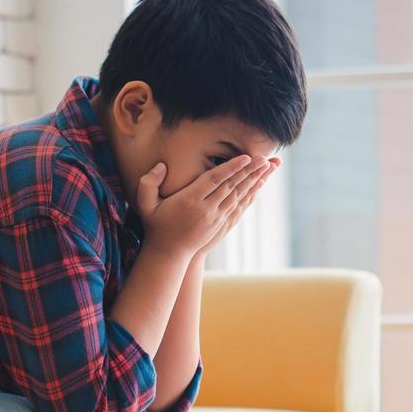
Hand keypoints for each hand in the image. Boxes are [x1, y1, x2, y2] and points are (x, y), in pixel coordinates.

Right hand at [136, 155, 266, 256]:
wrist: (169, 253)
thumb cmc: (156, 225)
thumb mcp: (144, 204)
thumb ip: (148, 182)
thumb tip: (161, 166)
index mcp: (189, 201)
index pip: (214, 181)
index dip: (231, 168)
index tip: (246, 157)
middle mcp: (207, 210)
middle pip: (232, 187)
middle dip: (249, 172)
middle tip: (265, 158)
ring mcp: (216, 219)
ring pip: (239, 196)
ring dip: (254, 181)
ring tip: (267, 167)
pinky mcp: (222, 225)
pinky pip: (239, 207)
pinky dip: (250, 195)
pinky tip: (259, 185)